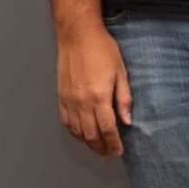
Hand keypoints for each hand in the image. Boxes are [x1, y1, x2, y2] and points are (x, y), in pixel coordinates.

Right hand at [57, 23, 132, 156]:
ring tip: (97, 147)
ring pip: (77, 131)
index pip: (108, 129)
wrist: (77, 34)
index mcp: (99, 96)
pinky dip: (74, 132)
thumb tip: (127, 120)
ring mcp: (69, 100)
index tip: (119, 151)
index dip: (114, 143)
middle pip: (91, 135)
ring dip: (88, 143)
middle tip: (109, 153)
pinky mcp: (61, 96)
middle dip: (101, 147)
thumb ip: (124, 99)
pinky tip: (81, 135)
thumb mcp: (121, 72)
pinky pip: (66, 121)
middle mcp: (82, 102)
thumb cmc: (101, 49)